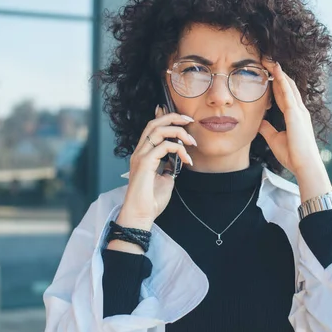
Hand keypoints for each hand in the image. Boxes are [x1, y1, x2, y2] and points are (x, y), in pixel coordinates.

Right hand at [119, 105, 195, 228]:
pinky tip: (187, 160)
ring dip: (179, 132)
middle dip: (173, 117)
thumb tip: (177, 159)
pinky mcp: (144, 163)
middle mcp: (140, 152)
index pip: (152, 127)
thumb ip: (169, 166)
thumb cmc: (151, 201)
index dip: (165, 117)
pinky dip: (179, 149)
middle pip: (154, 123)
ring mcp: (140, 156)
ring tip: (192, 142)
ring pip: (158, 130)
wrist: (142, 215)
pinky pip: (164, 146)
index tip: (183, 118)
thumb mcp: (165, 178)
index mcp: (143, 154)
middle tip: (190, 121)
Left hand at [258, 60, 322, 177]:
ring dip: (278, 72)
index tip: (267, 73)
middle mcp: (299, 110)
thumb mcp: (275, 139)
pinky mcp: (296, 114)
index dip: (276, 82)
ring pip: (288, 86)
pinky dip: (282, 80)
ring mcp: (299, 111)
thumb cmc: (293, 155)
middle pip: (286, 86)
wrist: (304, 165)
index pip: (284, 95)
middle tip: (266, 60)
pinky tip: (276, 70)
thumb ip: (268, 129)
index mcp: (295, 116)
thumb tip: (258, 122)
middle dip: (277, 73)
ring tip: (269, 59)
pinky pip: (288, 93)